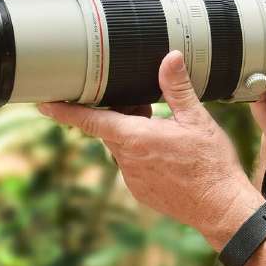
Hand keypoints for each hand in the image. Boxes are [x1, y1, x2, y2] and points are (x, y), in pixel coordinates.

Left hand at [37, 50, 262, 248]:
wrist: (221, 207)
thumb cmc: (210, 163)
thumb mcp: (197, 119)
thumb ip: (177, 88)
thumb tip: (170, 58)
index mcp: (136, 137)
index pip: (90, 120)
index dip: (65, 111)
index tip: (44, 104)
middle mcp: (127, 160)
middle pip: (111, 130)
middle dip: (123, 115)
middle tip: (148, 105)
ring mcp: (132, 179)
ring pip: (124, 149)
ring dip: (136, 137)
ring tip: (168, 134)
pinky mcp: (141, 192)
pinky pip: (134, 167)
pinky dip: (145, 157)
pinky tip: (171, 157)